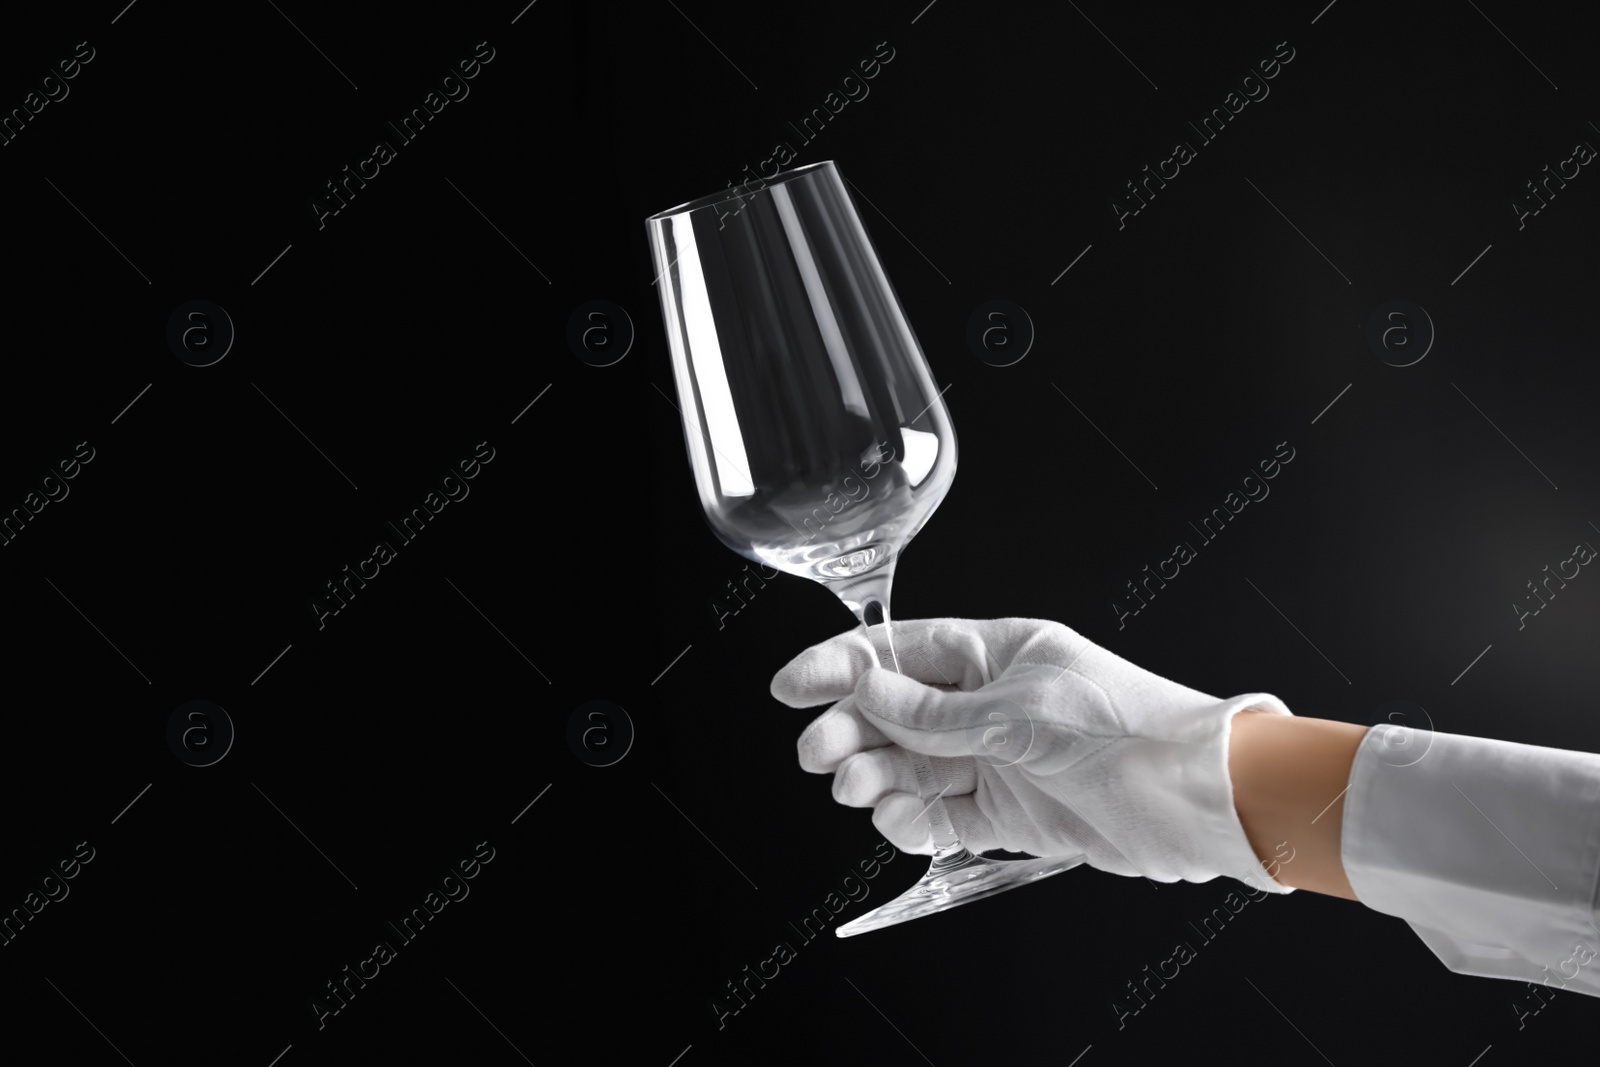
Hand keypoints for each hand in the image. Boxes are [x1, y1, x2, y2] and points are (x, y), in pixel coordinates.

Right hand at [770, 617, 1294, 890]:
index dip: (841, 666)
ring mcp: (1001, 759)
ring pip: (915, 767)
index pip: (902, 653)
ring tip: (858, 789)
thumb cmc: (1128, 729)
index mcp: (999, 654)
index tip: (791, 685)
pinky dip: (912, 819)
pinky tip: (897, 819)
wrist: (1199, 800)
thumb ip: (935, 713)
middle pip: (898, 715)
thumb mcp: (1017, 711)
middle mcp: (994, 704)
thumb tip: (866, 692)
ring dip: (878, 777)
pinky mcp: (1014, 812)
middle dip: (852, 731)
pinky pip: (944, 814)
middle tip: (818, 755)